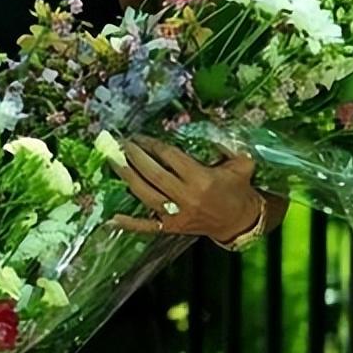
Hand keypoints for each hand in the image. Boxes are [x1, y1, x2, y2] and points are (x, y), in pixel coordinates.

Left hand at [109, 135, 260, 240]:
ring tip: (114, 161)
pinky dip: (128, 224)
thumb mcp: (241, 163)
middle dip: (135, 156)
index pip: (170, 157)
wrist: (240, 221)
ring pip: (145, 195)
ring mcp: (176, 215)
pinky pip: (146, 226)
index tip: (139, 136)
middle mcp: (186, 197)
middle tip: (122, 143)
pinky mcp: (171, 228)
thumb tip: (209, 125)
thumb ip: (226, 145)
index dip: (152, 145)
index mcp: (202, 179)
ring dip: (127, 177)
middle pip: (153, 174)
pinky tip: (111, 218)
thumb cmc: (238, 188)